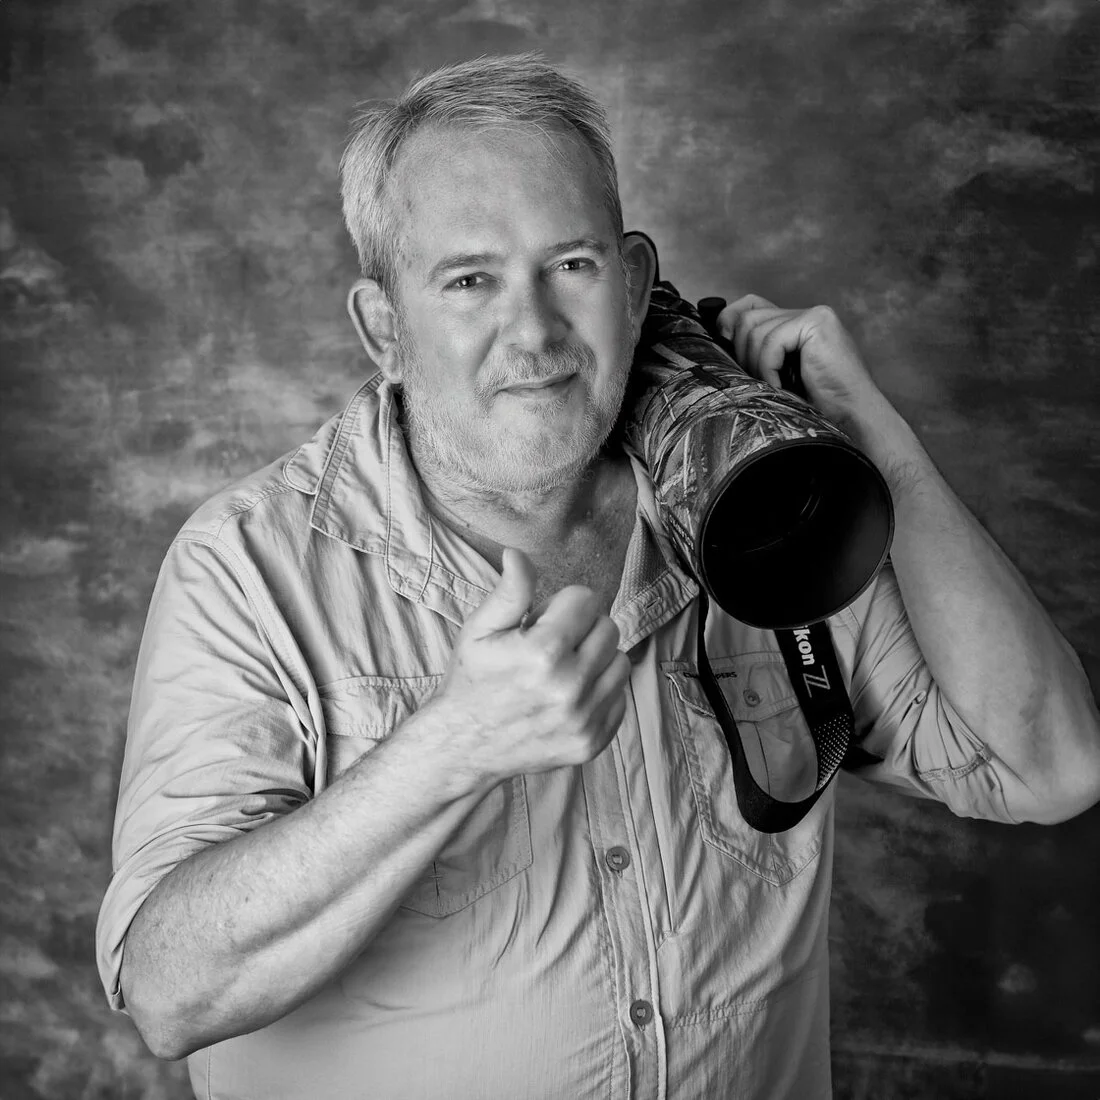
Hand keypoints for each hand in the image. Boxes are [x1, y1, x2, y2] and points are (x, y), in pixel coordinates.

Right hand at [422, 548, 630, 792]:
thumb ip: (509, 591)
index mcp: (543, 652)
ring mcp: (584, 719)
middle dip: (582, 629)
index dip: (563, 604)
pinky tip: (570, 696)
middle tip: (552, 645)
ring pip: (620, 662)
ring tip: (564, 669)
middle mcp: (569, 687)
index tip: (543, 621)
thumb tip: (518, 554)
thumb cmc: (472, 680)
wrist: (463, 746)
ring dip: (596, 660)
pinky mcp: (594, 741)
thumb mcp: (480, 629)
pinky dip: (600, 692)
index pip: (586, 600)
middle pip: (608, 629)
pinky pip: (620, 698)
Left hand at [717, 294, 886, 431]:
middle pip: (748, 317)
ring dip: (756, 365)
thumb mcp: (777, 376)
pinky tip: (781, 386)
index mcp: (798, 323)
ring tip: (774, 387)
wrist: (851, 417)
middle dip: (743, 353)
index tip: (722, 342)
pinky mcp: (817, 323)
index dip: (730, 319)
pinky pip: (771, 342)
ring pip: (755, 330)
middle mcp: (807, 313)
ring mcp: (814, 315)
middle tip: (759, 381)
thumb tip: (720, 335)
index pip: (751, 305)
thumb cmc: (816, 405)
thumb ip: (757, 353)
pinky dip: (768, 368)